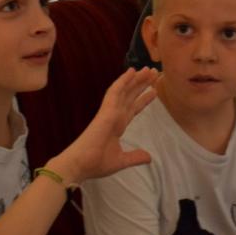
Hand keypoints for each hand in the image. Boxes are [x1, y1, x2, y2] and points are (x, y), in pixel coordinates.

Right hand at [55, 68, 158, 183]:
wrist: (81, 165)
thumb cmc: (96, 163)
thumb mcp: (121, 160)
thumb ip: (135, 157)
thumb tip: (149, 157)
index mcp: (117, 125)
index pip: (133, 108)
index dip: (144, 99)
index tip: (154, 90)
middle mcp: (115, 116)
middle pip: (131, 96)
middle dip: (142, 84)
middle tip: (155, 72)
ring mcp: (110, 112)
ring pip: (125, 90)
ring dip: (136, 79)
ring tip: (149, 69)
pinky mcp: (106, 111)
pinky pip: (115, 92)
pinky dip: (123, 81)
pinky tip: (132, 71)